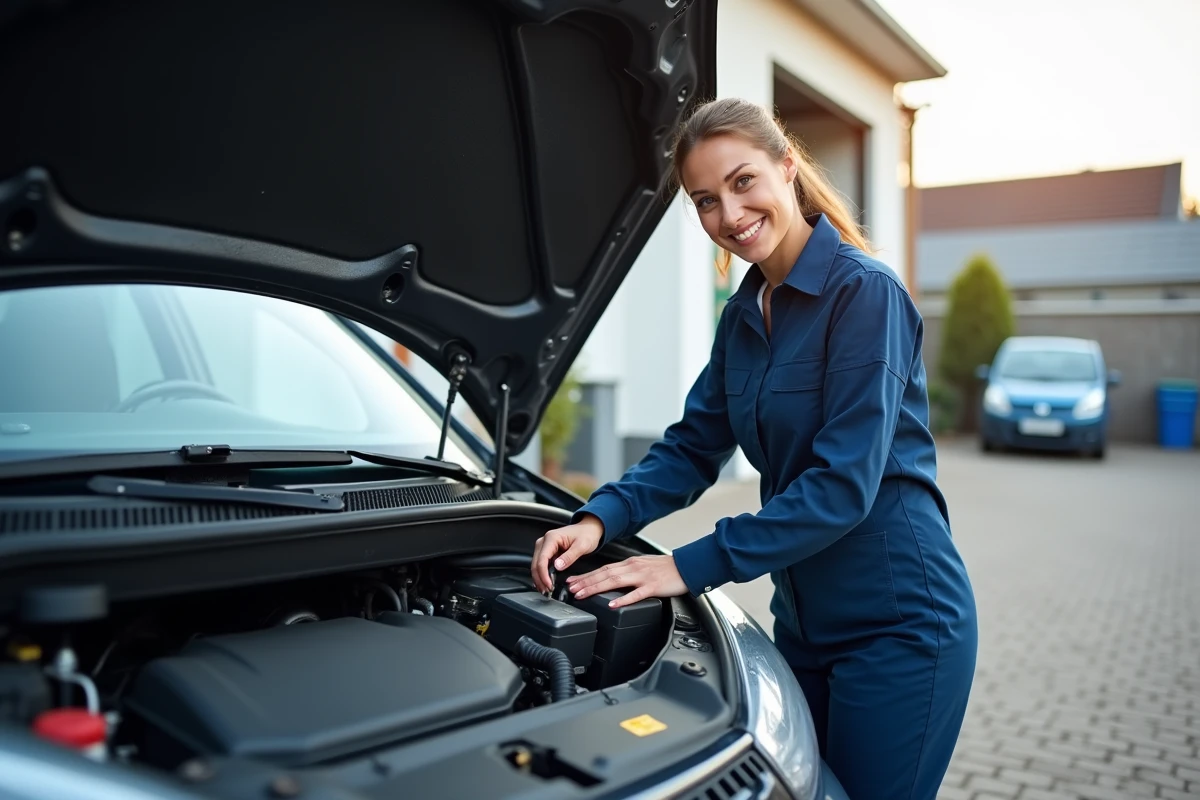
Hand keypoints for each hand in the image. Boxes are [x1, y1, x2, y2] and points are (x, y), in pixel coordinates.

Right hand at [531, 514, 603, 593]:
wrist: (588, 529)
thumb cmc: (586, 535)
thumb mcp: (582, 546)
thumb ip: (570, 556)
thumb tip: (557, 566)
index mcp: (552, 538)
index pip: (542, 559)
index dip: (543, 574)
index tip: (549, 585)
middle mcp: (544, 541)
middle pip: (536, 563)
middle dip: (539, 579)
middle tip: (547, 591)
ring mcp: (544, 546)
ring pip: (536, 565)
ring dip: (539, 578)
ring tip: (545, 590)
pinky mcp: (547, 551)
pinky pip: (541, 565)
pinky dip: (542, 575)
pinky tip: (545, 583)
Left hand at [566, 555, 687, 608]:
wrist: (687, 566)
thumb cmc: (667, 569)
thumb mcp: (644, 567)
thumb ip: (629, 573)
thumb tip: (613, 581)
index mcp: (630, 564)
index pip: (603, 569)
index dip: (586, 575)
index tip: (572, 581)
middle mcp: (633, 568)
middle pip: (604, 574)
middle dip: (585, 582)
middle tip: (570, 589)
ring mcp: (642, 577)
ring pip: (614, 581)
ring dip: (596, 588)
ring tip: (582, 594)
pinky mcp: (653, 586)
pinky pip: (636, 594)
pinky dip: (622, 599)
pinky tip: (612, 604)